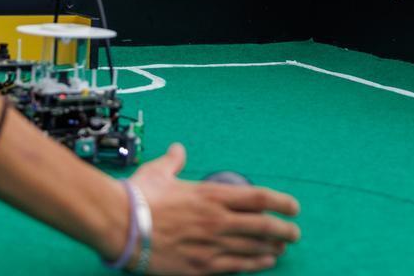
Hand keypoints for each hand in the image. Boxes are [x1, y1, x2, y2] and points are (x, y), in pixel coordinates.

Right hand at [131, 143, 299, 273]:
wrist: (120, 225)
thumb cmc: (139, 197)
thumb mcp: (159, 172)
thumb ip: (174, 161)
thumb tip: (178, 150)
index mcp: (211, 195)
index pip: (259, 198)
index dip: (282, 202)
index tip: (293, 207)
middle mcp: (217, 220)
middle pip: (264, 226)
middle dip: (284, 230)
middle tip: (294, 232)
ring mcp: (211, 245)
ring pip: (254, 248)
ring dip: (272, 248)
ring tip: (281, 248)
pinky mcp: (201, 266)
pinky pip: (236, 266)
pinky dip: (255, 264)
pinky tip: (265, 263)